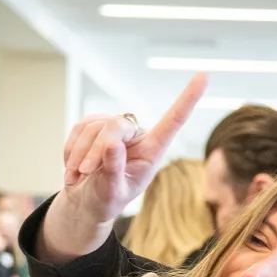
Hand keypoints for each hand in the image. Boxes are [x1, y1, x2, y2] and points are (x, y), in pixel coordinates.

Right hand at [58, 73, 207, 223]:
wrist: (86, 202)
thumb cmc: (106, 200)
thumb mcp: (113, 192)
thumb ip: (114, 170)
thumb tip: (112, 143)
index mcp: (152, 150)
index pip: (173, 120)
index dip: (188, 98)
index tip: (204, 75)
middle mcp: (137, 135)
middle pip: (116, 125)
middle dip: (96, 150)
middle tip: (84, 173)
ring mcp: (115, 128)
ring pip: (93, 127)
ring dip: (80, 154)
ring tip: (77, 176)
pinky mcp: (93, 125)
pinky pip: (79, 128)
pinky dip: (72, 150)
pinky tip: (73, 168)